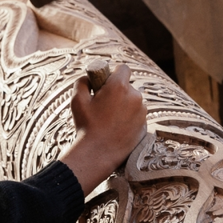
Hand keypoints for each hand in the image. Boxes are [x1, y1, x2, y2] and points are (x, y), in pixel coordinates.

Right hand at [58, 64, 147, 196]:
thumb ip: (83, 82)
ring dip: (124, 106)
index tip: (106, 82)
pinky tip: (116, 129)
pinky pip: (136, 117)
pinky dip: (129, 120)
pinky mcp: (145, 126)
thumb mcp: (77, 99)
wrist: (98, 154)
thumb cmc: (86, 125)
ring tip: (109, 120)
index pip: (123, 68)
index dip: (113, 73)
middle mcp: (135, 96)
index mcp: (119, 86)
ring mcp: (142, 112)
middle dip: (118, 92)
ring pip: (133, 102)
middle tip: (104, 105)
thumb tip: (89, 77)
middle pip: (128, 87)